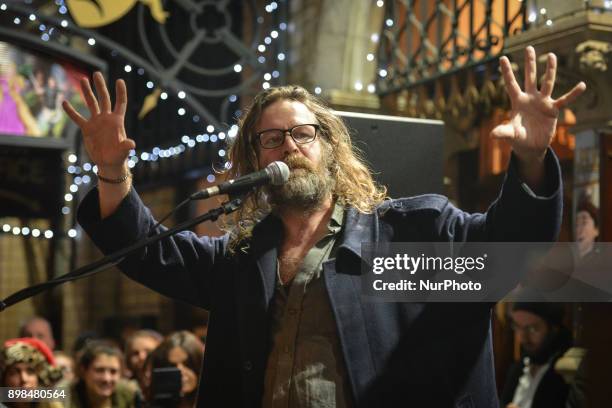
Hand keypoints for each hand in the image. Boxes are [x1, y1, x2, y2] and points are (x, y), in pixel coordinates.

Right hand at [62, 72, 134, 173]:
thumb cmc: (119, 157)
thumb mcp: (123, 151)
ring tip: (83, 79)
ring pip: (91, 104)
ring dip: (87, 92)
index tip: (119, 80)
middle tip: (96, 73)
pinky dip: (71, 111)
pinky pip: (77, 118)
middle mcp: (106, 118)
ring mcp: (96, 122)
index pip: (120, 103)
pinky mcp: (87, 129)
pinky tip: (64, 102)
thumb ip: (126, 146)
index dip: (120, 92)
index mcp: (117, 121)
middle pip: (104, 99)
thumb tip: (131, 144)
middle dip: (100, 86)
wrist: (109, 162)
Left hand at [492, 46, 585, 161]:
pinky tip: (582, 85)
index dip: (507, 72)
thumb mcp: (510, 134)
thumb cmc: (518, 138)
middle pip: (530, 77)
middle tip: (529, 48)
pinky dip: (573, 94)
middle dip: (530, 63)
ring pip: (547, 83)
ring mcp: (542, 102)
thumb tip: (492, 135)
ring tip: (551, 55)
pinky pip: (564, 100)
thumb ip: (503, 132)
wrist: (530, 146)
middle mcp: (530, 98)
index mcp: (517, 101)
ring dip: (550, 70)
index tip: (502, 57)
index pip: (511, 84)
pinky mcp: (552, 110)